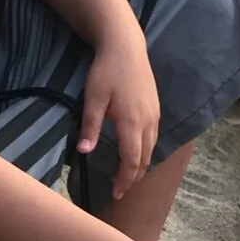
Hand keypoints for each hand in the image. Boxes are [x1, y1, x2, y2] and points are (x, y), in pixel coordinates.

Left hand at [77, 24, 159, 202]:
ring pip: (151, 148)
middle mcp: (148, 122)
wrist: (126, 46)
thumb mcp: (93, 98)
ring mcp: (154, 114)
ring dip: (140, 165)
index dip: (124, 180)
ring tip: (127, 175)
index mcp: (132, 122)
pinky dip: (145, 151)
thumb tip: (84, 152)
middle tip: (119, 190)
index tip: (116, 193)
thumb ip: (90, 127)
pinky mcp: (155, 107)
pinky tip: (135, 152)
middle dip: (133, 177)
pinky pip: (153, 137)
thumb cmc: (106, 71)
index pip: (131, 161)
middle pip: (144, 159)